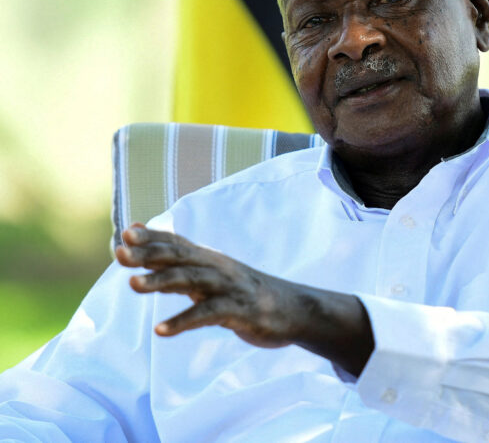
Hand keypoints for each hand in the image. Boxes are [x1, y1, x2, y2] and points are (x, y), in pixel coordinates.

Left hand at [114, 223, 374, 375]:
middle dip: (149, 254)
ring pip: (191, 280)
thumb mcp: (212, 276)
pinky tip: (161, 330)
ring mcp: (229, 288)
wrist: (294, 309)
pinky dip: (184, 321)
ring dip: (161, 281)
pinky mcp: (239, 311)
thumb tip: (143, 249)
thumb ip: (179, 263)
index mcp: (210, 259)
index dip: (152, 237)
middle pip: (179, 257)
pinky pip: (208, 314)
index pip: (177, 243)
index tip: (125, 233)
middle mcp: (218, 267)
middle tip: (120, 253)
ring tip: (133, 285)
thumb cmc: (245, 293)